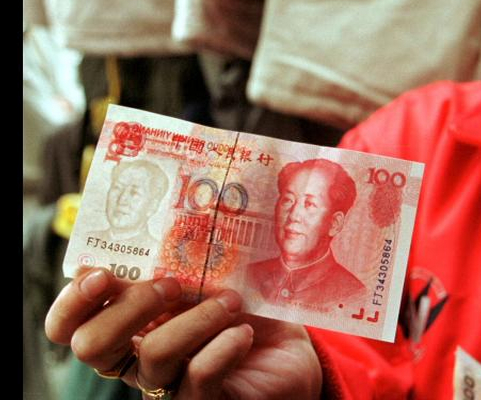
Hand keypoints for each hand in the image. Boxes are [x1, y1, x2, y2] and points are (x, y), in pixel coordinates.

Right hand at [45, 268, 321, 399]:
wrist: (290, 354)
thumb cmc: (244, 310)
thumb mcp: (214, 277)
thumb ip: (187, 258)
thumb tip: (178, 215)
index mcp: (128, 325)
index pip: (71, 324)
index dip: (74, 301)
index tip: (102, 273)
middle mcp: (136, 359)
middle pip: (92, 345)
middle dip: (129, 306)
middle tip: (171, 285)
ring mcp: (167, 386)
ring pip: (153, 356)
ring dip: (195, 319)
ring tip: (231, 301)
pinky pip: (199, 378)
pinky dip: (223, 348)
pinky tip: (245, 333)